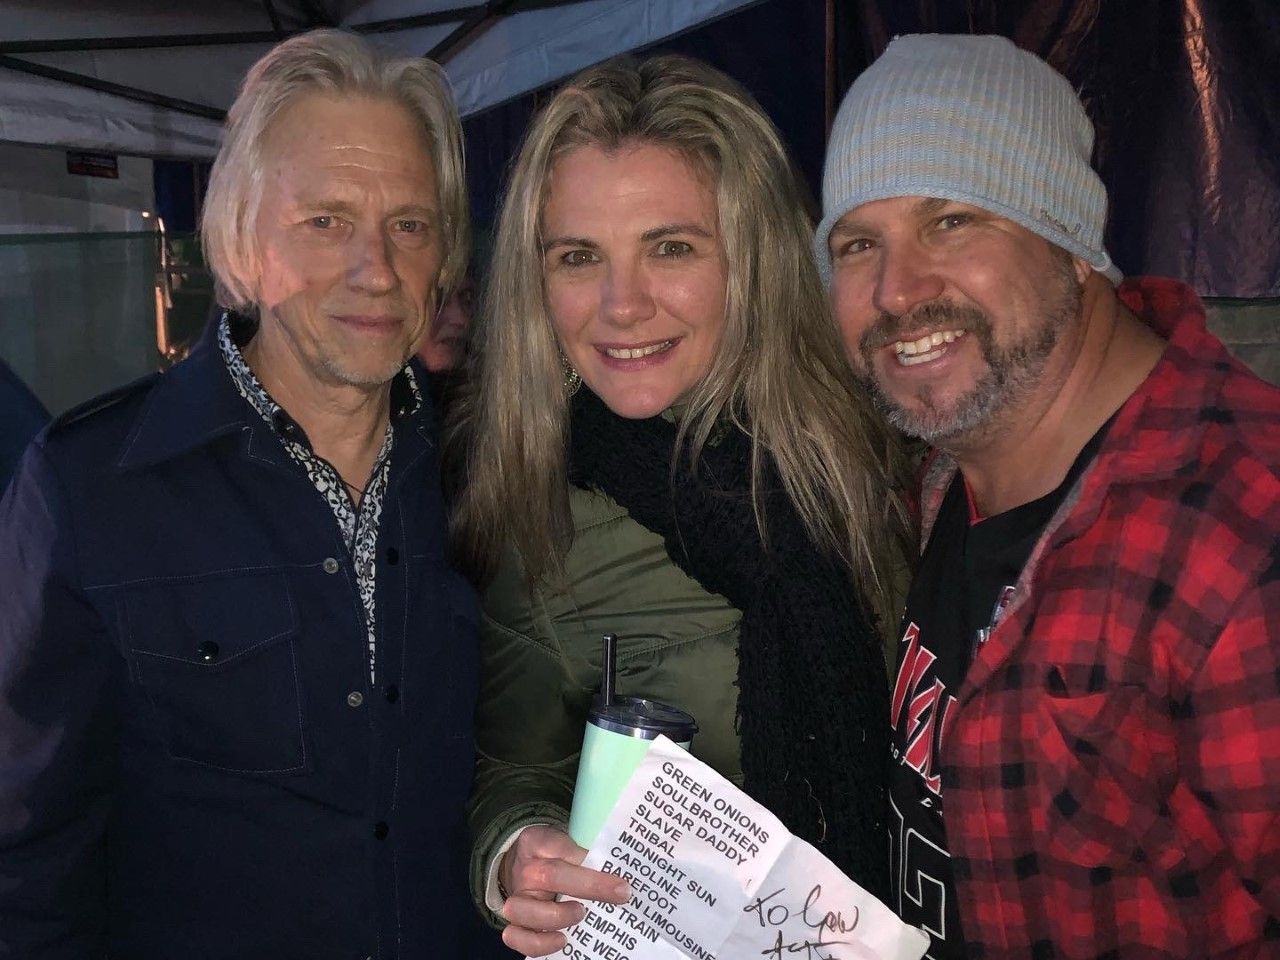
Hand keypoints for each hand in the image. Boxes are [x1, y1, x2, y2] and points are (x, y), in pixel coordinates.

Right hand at [499, 824, 630, 956]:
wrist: (523, 866)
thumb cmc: (553, 855)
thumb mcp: (567, 843)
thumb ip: (587, 854)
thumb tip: (620, 876)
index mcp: (537, 842)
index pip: (566, 849)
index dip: (592, 864)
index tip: (622, 883)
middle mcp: (524, 870)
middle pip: (549, 876)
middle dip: (589, 887)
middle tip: (619, 896)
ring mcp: (516, 898)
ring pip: (524, 910)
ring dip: (557, 916)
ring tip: (581, 915)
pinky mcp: (514, 923)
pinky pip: (517, 937)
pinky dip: (539, 943)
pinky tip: (562, 940)